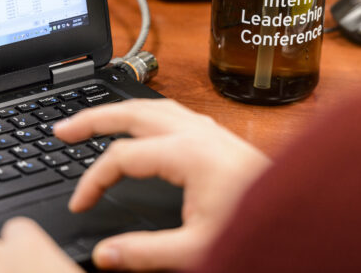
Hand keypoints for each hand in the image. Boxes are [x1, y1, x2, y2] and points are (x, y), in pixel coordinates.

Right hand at [53, 99, 271, 270]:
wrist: (299, 208)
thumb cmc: (256, 223)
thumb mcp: (196, 246)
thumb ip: (145, 252)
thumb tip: (105, 254)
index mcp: (185, 153)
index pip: (121, 157)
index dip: (92, 181)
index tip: (80, 204)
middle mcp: (194, 131)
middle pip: (130, 112)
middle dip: (91, 118)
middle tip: (61, 129)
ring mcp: (206, 128)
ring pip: (150, 106)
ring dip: (117, 110)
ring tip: (91, 119)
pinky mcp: (214, 132)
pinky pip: (170, 110)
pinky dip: (143, 112)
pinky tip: (140, 121)